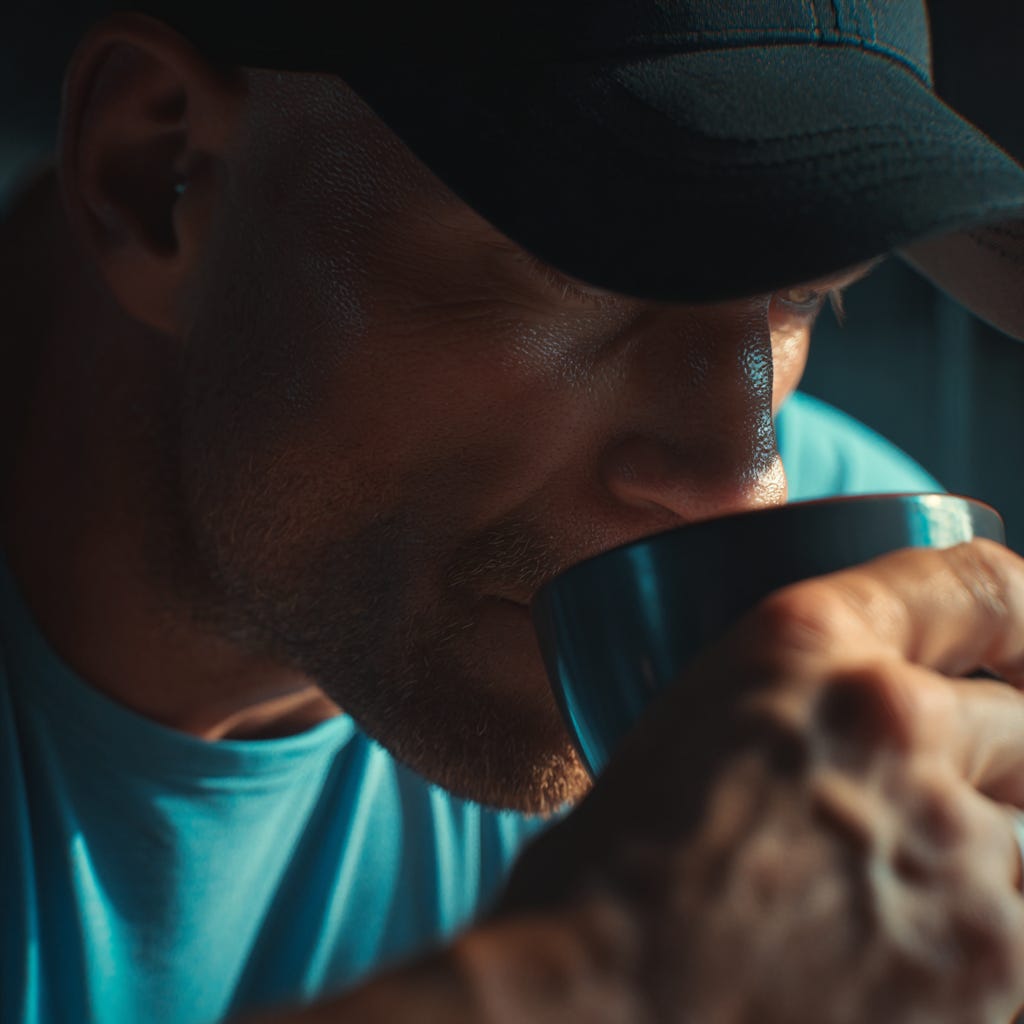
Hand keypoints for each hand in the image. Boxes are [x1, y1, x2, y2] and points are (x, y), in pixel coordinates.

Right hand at [496, 539, 1023, 1023]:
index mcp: (805, 645)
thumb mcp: (693, 730)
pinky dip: (989, 939)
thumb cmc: (612, 874)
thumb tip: (861, 735)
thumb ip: (794, 708)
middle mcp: (893, 724)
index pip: (980, 585)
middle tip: (952, 793)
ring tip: (911, 892)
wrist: (604, 1005)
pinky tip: (914, 958)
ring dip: (993, 856)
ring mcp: (953, 850)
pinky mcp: (990, 971)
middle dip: (1009, 755)